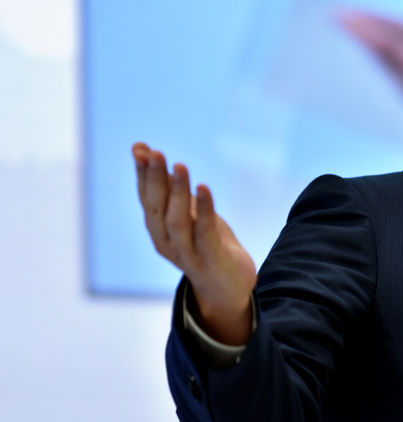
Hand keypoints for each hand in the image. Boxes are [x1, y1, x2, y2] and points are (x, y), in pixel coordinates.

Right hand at [133, 142, 256, 344]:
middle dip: (155, 180)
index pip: (146, 199)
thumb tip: (144, 149)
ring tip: (180, 166)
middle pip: (157, 209)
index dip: (143, 174)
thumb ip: (168, 186)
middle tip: (157, 153)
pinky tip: (203, 188)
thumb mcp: (186, 210)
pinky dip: (203, 210)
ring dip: (176, 192)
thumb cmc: (204, 243)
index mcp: (157, 230)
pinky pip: (204, 233)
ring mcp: (187, 254)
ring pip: (177, 221)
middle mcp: (166, 243)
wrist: (228, 287)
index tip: (141, 149)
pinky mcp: (210, 259)